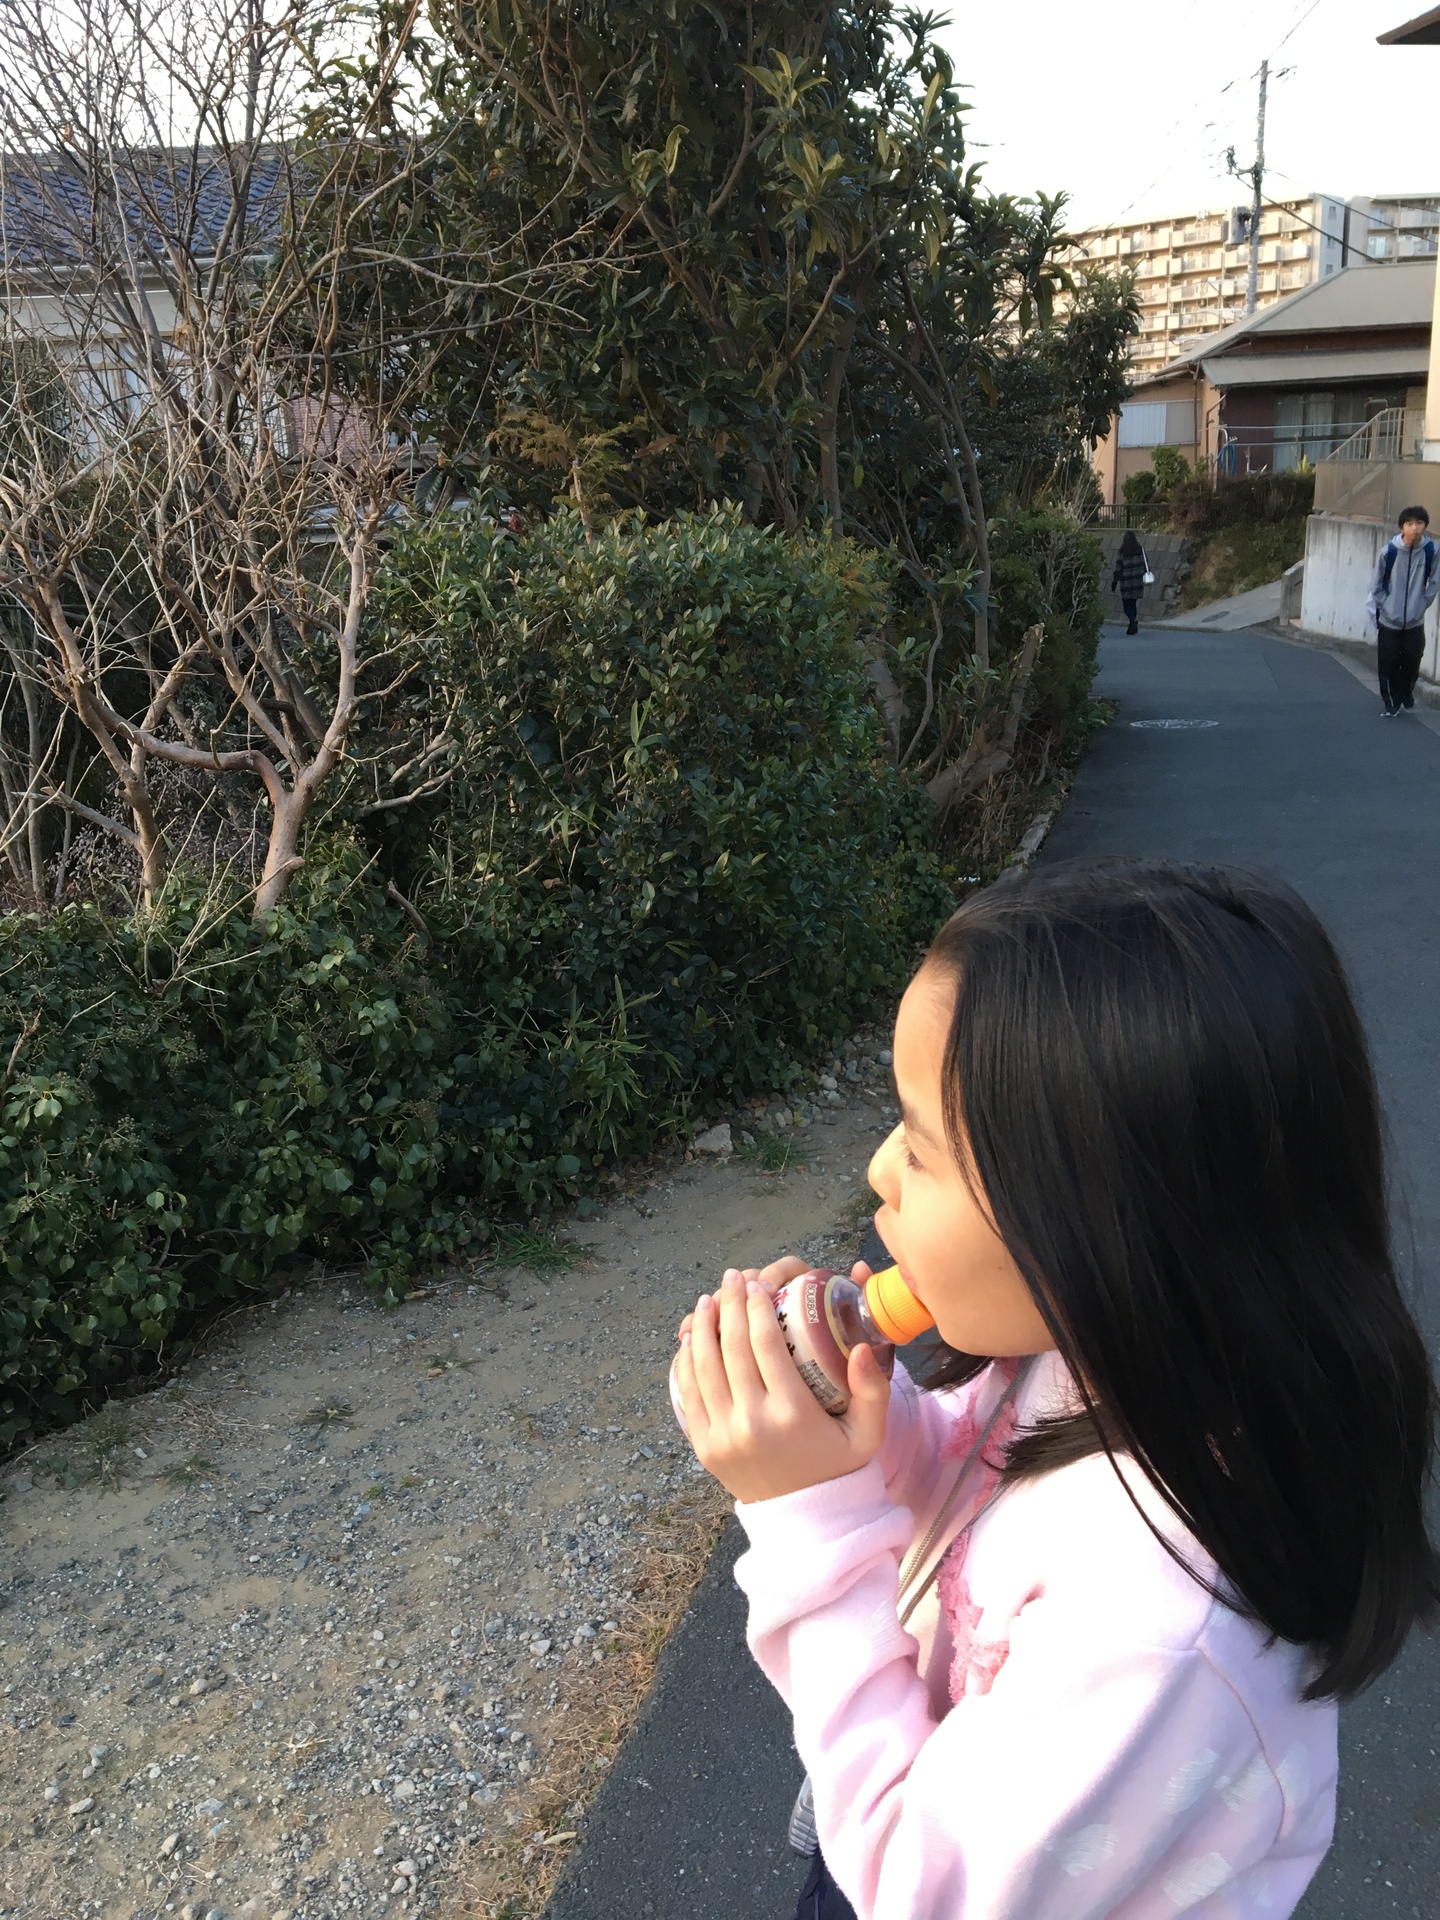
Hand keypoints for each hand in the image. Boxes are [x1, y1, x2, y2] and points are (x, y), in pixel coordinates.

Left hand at [673, 1270, 891, 1502]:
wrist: (804, 1521)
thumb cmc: (837, 1466)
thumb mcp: (868, 1434)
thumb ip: (873, 1389)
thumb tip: (862, 1348)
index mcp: (792, 1414)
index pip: (766, 1345)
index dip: (757, 1307)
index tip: (756, 1285)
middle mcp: (753, 1422)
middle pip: (732, 1348)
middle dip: (729, 1305)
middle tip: (732, 1278)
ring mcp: (723, 1435)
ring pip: (703, 1366)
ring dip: (702, 1326)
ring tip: (709, 1299)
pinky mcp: (704, 1446)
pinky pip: (688, 1393)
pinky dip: (685, 1360)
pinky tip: (692, 1337)